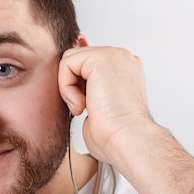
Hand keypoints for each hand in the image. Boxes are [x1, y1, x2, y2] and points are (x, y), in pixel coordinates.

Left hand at [59, 46, 153, 163]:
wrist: (127, 138)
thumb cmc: (115, 133)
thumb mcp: (97, 106)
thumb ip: (86, 88)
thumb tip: (72, 81)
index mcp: (123, 68)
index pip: (85, 63)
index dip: (76, 84)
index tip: (86, 106)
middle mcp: (121, 58)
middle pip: (75, 59)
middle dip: (72, 86)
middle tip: (86, 108)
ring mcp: (113, 55)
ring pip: (69, 61)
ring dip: (69, 88)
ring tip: (85, 107)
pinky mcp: (101, 57)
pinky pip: (66, 64)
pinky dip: (66, 87)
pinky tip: (83, 103)